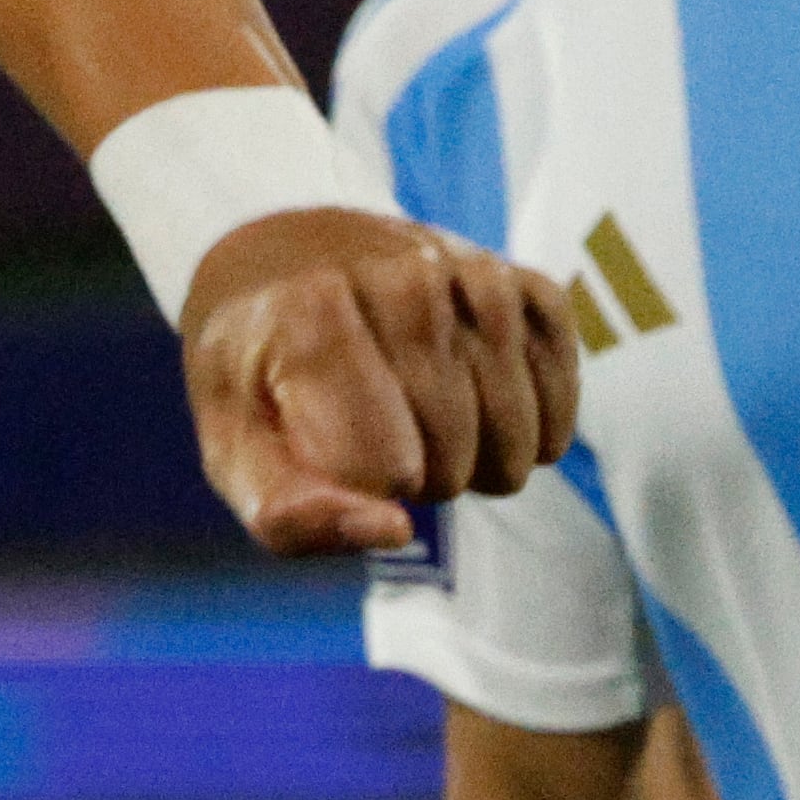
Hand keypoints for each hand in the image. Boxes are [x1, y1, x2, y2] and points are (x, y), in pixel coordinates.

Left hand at [182, 207, 581, 557]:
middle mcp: (400, 276)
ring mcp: (472, 271)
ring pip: (516, 435)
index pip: (381, 467)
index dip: (360, 483)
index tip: (329, 442)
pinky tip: (488, 414)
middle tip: (381, 431)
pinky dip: (538, 429)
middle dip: (420, 477)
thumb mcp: (238, 449)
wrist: (291, 269)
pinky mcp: (526, 281)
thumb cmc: (265, 377)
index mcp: (309, 310)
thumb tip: (393, 530)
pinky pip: (562, 392)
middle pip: (452, 458)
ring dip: (482, 462)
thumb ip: (289, 513)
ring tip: (430, 428)